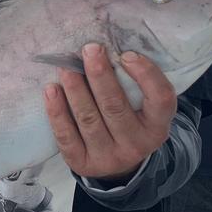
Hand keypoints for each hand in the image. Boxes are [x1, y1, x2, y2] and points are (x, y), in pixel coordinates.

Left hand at [43, 44, 176, 182]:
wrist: (117, 163)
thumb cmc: (128, 119)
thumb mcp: (141, 105)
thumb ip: (131, 82)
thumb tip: (106, 48)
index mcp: (156, 126)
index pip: (160, 99)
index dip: (146, 75)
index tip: (127, 54)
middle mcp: (136, 144)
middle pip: (115, 107)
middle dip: (100, 76)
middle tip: (89, 50)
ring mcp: (108, 157)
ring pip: (89, 120)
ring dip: (75, 90)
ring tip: (65, 67)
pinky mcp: (82, 163)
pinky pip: (67, 136)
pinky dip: (57, 112)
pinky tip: (51, 90)